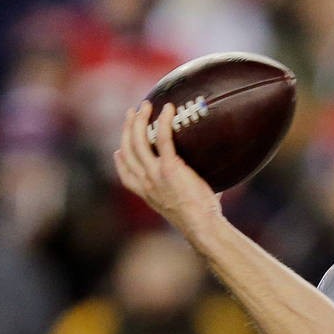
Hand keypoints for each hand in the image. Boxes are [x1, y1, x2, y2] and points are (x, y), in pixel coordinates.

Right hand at [114, 101, 222, 237]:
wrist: (202, 228)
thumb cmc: (202, 221)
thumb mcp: (188, 206)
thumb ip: (190, 192)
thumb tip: (215, 184)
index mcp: (148, 194)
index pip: (126, 176)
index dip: (120, 161)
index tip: (118, 150)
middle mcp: (146, 183)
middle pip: (127, 151)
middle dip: (126, 129)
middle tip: (132, 114)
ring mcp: (154, 175)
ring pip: (137, 141)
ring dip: (139, 120)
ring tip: (145, 105)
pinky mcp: (169, 168)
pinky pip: (162, 138)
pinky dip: (164, 121)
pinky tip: (169, 109)